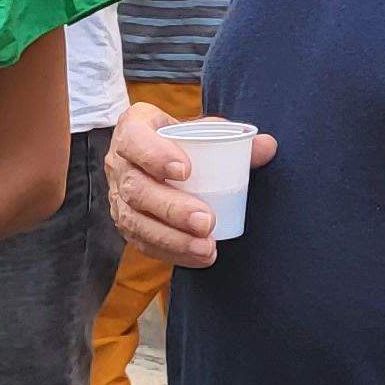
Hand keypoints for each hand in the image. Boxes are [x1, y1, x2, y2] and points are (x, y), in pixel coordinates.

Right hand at [105, 99, 271, 267]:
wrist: (157, 155)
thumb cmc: (184, 138)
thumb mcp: (204, 129)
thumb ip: (235, 137)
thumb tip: (267, 147)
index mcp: (133, 127)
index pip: (133, 139)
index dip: (154, 155)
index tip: (185, 170)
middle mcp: (118, 163)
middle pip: (136, 189)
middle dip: (172, 208)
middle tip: (207, 220)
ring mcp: (117, 196)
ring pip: (135, 221)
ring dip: (172, 238)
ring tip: (206, 247)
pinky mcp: (125, 222)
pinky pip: (141, 242)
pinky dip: (171, 252)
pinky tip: (198, 257)